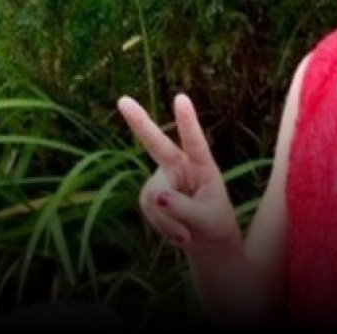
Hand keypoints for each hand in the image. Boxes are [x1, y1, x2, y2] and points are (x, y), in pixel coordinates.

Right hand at [119, 93, 241, 251]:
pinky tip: (177, 234)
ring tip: (185, 235)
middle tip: (123, 100)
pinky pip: (148, 209)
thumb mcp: (207, 219)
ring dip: (166, 220)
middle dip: (139, 122)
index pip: (195, 142)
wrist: (206, 238)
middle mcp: (180, 166)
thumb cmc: (213, 222)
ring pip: (153, 196)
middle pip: (157, 144)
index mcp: (202, 165)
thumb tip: (156, 198)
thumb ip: (183, 208)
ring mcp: (162, 178)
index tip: (180, 98)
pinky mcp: (151, 193)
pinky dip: (162, 226)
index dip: (187, 122)